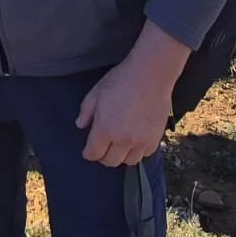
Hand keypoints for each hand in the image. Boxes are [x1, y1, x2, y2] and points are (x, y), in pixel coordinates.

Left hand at [75, 22, 188, 167]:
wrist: (150, 75)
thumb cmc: (121, 80)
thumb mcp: (96, 93)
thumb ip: (86, 112)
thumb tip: (80, 126)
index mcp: (105, 129)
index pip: (93, 154)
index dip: (88, 153)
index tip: (88, 150)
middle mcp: (123, 139)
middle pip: (110, 161)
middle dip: (103, 156)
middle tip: (103, 146)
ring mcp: (141, 141)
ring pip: (129, 161)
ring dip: (122, 155)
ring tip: (120, 144)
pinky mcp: (155, 139)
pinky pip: (145, 154)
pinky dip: (138, 151)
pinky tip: (135, 140)